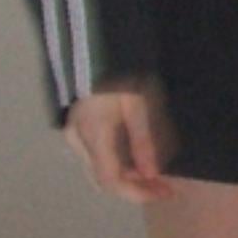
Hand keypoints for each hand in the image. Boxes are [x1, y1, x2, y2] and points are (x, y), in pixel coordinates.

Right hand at [62, 79, 176, 202]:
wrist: (92, 43)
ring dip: (125, 176)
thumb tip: (150, 173)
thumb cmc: (118, 68)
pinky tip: (134, 157)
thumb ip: (143, 141)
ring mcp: (73, 132)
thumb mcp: (138, 103)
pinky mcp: (75, 125)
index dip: (138, 193)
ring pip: (97, 169)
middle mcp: (78, 139)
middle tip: (161, 185)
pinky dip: (115, 162)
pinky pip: (95, 155)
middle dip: (133, 187)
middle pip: (103, 180)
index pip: (112, 181)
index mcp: (94, 134)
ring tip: (152, 172)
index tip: (165, 192)